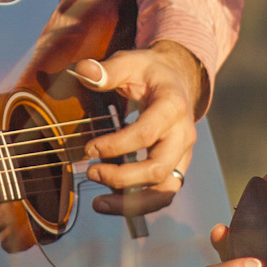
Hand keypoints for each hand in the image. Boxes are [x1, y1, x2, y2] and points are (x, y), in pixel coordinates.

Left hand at [74, 42, 205, 209]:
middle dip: (122, 177)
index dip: (116, 145)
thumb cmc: (149, 73)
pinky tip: (111, 202)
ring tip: (99, 204)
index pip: (146, 134)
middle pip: (158, 168)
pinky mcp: (176, 167)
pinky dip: (138, 204)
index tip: (89, 148)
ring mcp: (182, 155)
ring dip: (132, 202)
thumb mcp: (130, 62)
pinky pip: (162, 194)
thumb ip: (107, 70)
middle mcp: (183, 135)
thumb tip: (83, 71)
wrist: (177, 81)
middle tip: (92, 172)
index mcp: (172, 107)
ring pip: (165, 190)